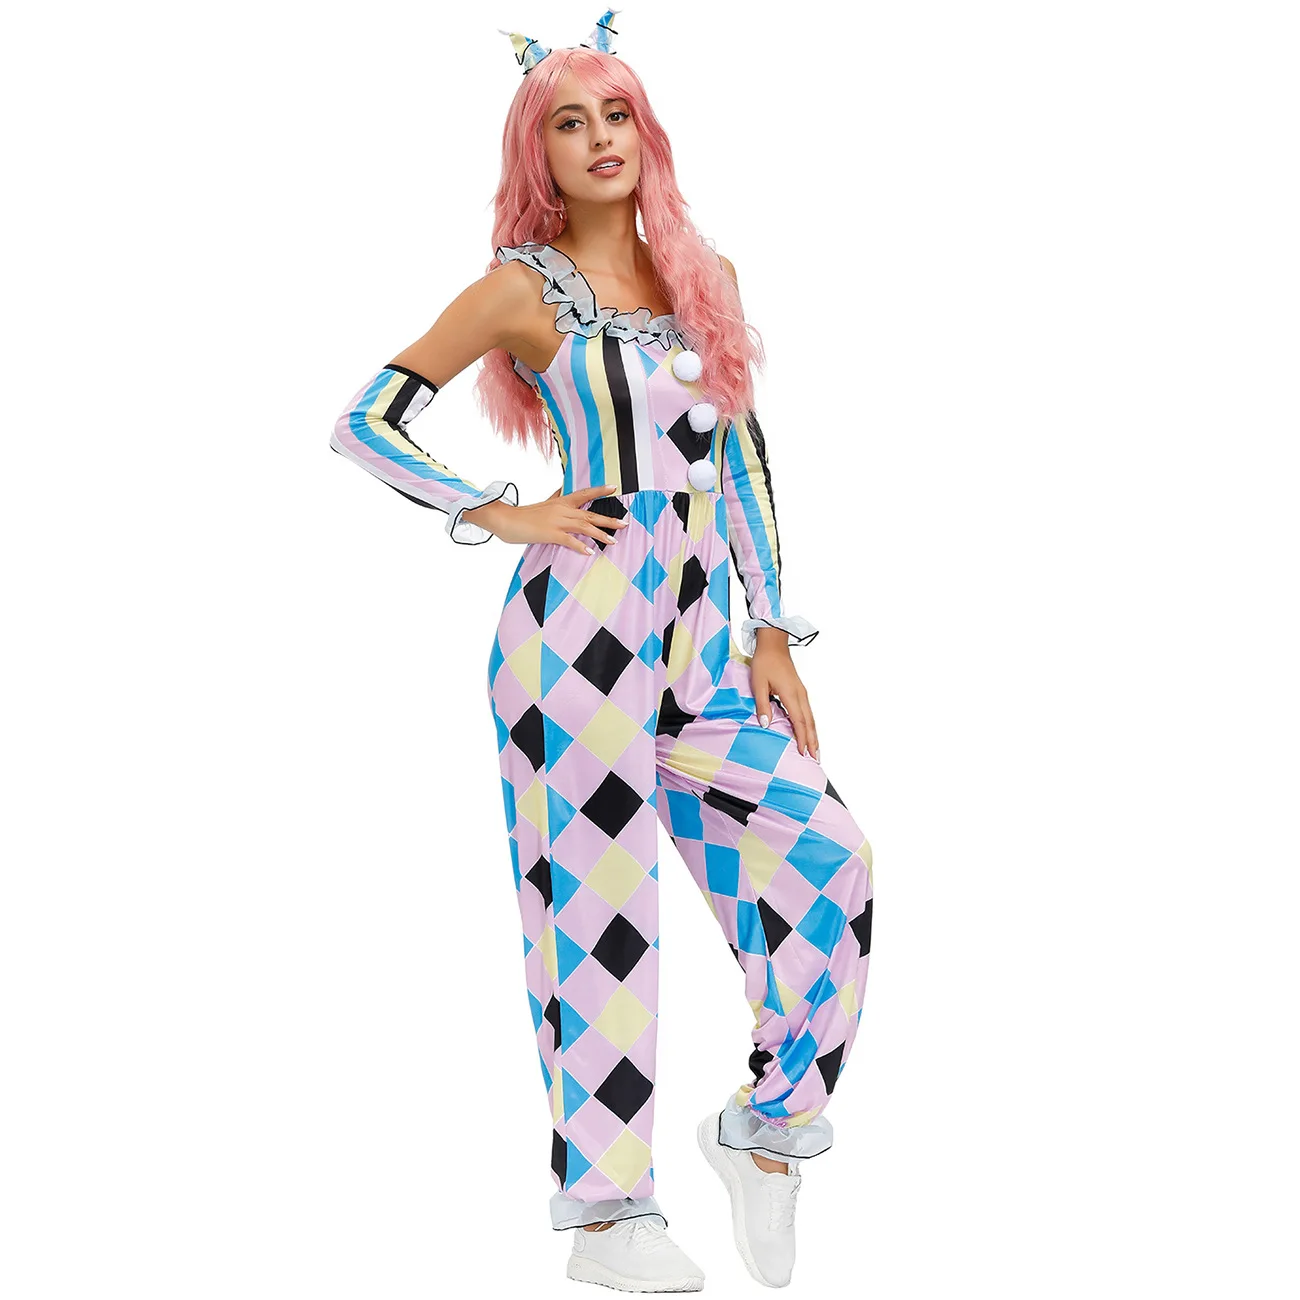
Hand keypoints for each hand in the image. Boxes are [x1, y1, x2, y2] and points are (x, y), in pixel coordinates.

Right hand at [463, 484, 629, 551]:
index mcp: (560, 501)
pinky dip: (580, 546)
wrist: (505, 519)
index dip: (599, 491)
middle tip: (625, 523)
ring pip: (584, 526)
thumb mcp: (542, 503)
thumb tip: (560, 489)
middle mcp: (561, 509)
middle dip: (609, 519)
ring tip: (613, 541)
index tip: (614, 488)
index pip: (584, 494)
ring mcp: (556, 521)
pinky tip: (590, 552)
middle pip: (590, 513)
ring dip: (600, 534)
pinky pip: (569, 540)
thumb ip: (554, 497)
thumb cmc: (522, 514)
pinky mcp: (549, 533)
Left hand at [750, 627, 818, 758]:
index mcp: (791, 694)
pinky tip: (809, 731)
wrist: (773, 644)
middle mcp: (800, 695)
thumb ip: (762, 705)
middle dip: (813, 741)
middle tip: (816, 758)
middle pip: (810, 722)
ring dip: (814, 734)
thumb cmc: (765, 662)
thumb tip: (765, 724)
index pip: (799, 721)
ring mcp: (802, 693)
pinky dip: (810, 725)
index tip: (804, 753)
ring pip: (811, 717)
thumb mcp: (758, 684)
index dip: (802, 738)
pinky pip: (808, 712)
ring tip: (817, 749)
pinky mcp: (800, 691)